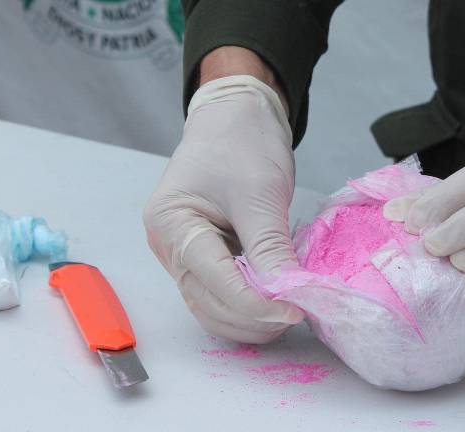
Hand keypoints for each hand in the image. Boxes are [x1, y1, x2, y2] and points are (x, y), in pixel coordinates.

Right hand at [144, 75, 303, 342]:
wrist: (236, 119)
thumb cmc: (242, 143)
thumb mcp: (260, 193)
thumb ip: (270, 246)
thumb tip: (288, 294)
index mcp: (171, 222)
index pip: (211, 278)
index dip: (253, 303)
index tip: (292, 311)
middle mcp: (168, 245)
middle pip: (206, 302)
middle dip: (252, 317)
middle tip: (296, 315)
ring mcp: (181, 255)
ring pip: (210, 308)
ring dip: (248, 321)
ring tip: (288, 315)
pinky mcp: (201, 259)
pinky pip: (219, 295)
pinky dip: (246, 307)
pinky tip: (274, 305)